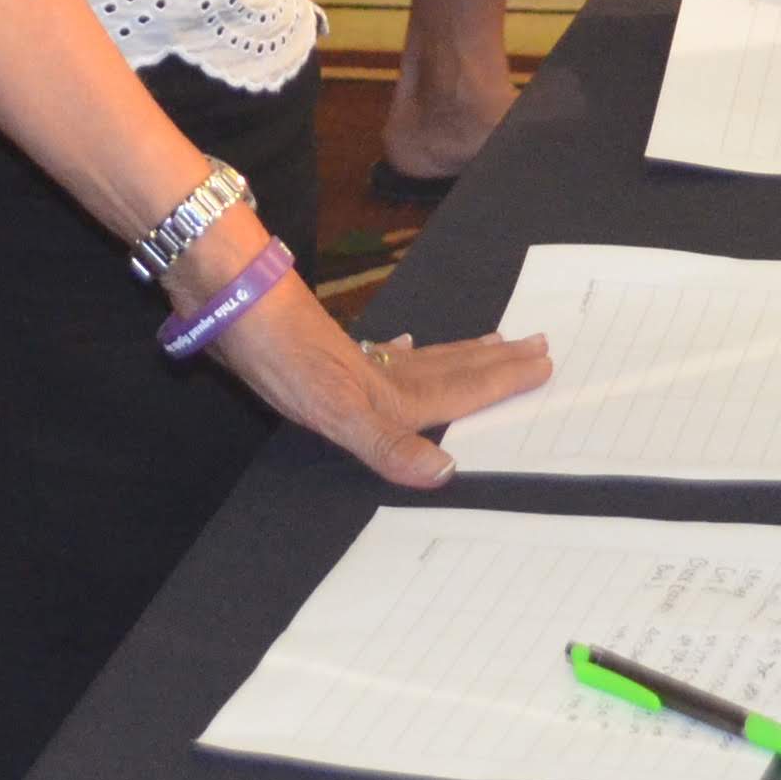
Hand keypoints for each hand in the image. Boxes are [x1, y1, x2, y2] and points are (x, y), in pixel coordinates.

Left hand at [203, 262, 554, 484]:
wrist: (235, 306)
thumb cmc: (284, 359)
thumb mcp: (335, 411)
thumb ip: (389, 445)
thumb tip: (447, 473)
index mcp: (394, 395)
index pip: (463, 390)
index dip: (504, 382)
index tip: (544, 364)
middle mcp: (385, 376)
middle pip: (455, 368)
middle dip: (497, 362)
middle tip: (538, 344)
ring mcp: (359, 362)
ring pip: (427, 359)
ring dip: (463, 355)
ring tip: (494, 343)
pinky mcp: (331, 356)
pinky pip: (386, 355)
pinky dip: (404, 352)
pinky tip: (404, 344)